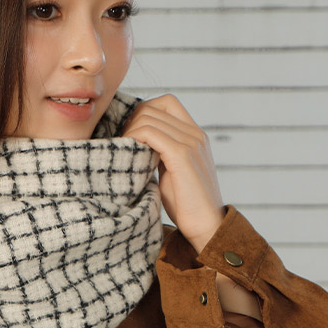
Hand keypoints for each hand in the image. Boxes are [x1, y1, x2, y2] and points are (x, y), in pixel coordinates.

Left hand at [120, 93, 225, 253]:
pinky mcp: (182, 155)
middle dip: (132, 121)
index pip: (167, 102)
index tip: (130, 133)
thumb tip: (136, 142)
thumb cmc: (185, 204)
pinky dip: (134, 138)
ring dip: (130, 131)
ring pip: (149, 117)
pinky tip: (129, 155)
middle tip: (122, 143)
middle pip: (155, 106)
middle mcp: (195, 134)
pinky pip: (150, 132)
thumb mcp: (171, 171)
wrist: (206, 225)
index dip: (144, 111)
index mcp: (195, 135)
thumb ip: (160, 153)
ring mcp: (190, 142)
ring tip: (124, 151)